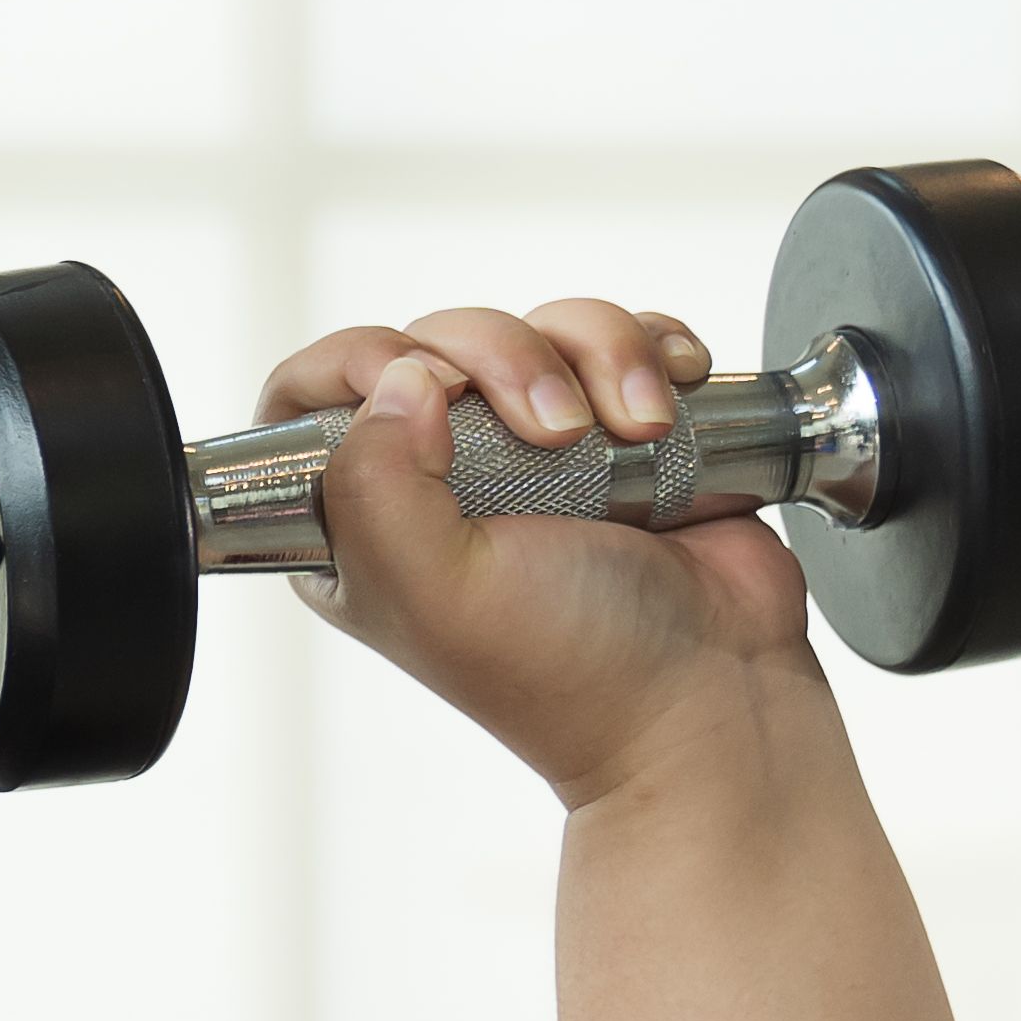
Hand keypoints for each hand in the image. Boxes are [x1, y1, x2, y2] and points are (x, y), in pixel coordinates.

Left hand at [255, 295, 815, 803]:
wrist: (712, 694)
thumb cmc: (572, 671)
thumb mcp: (435, 592)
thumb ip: (376, 484)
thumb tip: (399, 380)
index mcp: (365, 525)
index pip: (309, 397)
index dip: (361, 363)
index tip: (436, 389)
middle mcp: (441, 478)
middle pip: (436, 340)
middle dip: (506, 359)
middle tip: (557, 434)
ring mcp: (533, 449)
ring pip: (539, 326)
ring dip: (600, 356)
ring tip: (637, 431)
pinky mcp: (618, 428)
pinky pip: (621, 339)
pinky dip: (652, 354)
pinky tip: (667, 410)